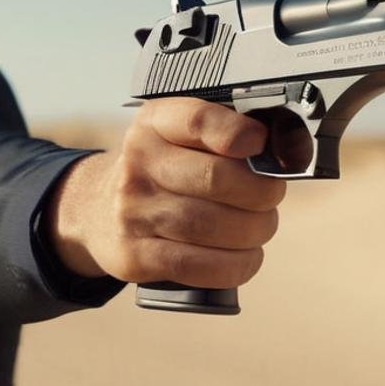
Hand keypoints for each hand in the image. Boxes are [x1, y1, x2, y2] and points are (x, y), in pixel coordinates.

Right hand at [46, 98, 285, 286]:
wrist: (97, 212)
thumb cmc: (161, 174)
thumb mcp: (178, 137)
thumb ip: (224, 135)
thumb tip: (287, 150)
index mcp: (154, 124)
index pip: (198, 119)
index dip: (237, 133)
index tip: (260, 145)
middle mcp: (138, 164)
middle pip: (217, 179)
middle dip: (261, 193)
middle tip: (270, 198)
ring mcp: (132, 212)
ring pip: (210, 225)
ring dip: (253, 232)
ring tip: (259, 228)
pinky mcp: (134, 256)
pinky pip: (195, 265)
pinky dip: (235, 265)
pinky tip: (246, 258)